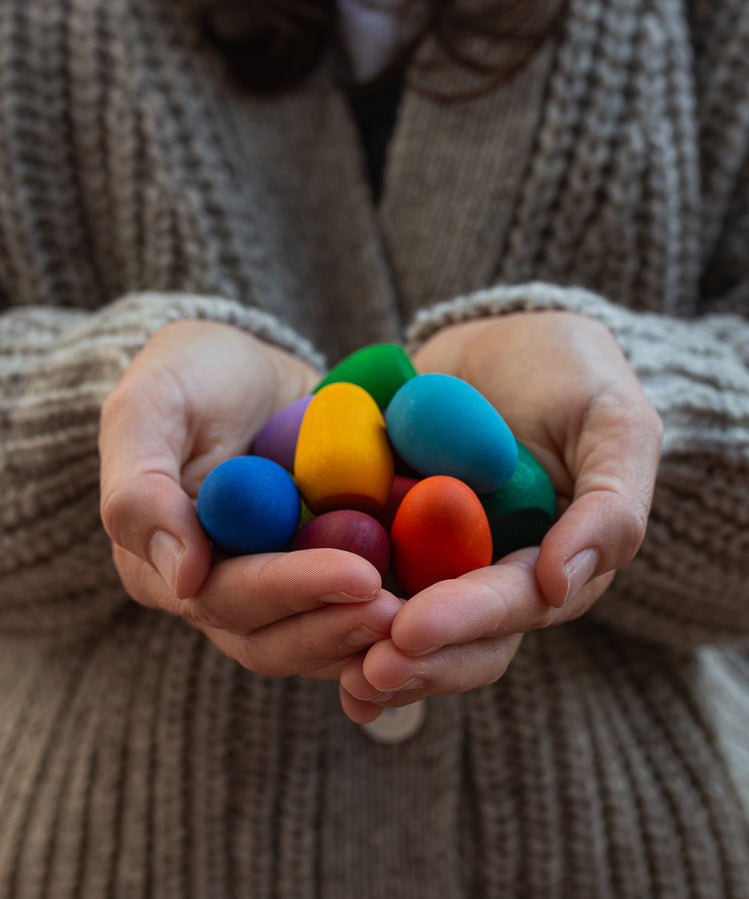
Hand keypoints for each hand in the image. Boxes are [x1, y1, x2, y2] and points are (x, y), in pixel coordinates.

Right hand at [99, 320, 400, 678]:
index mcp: (167, 564)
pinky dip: (392, 608)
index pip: (228, 597)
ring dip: (369, 635)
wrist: (249, 369)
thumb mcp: (150, 406)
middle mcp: (219, 591)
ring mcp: (274, 587)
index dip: (293, 591)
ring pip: (317, 638)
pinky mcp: (319, 573)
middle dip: (339, 627)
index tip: (359, 575)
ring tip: (430, 615)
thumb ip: (142, 488)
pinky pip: (353, 607)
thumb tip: (183, 578)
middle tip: (405, 611)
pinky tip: (440, 598)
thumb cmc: (192, 376)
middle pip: (275, 637)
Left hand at [339, 311, 662, 720]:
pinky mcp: (386, 531)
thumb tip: (561, 586)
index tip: (411, 630)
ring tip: (333, 673)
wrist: (502, 339)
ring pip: (404, 622)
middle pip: (457, 637)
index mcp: (549, 563)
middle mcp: (489, 574)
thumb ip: (610, 503)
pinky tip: (293, 625)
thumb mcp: (613, 423)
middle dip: (414, 660)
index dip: (466, 623)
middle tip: (364, 671)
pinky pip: (357, 571)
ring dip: (368, 651)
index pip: (513, 606)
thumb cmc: (572, 375)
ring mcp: (434, 558)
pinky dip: (329, 602)